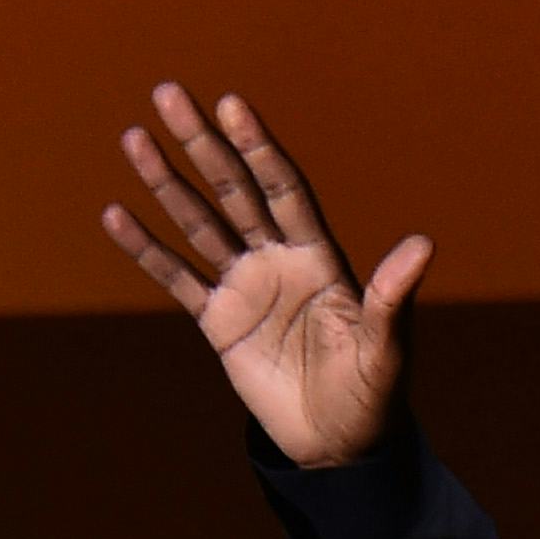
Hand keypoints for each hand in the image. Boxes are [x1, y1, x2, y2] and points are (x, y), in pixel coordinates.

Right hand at [100, 84, 432, 468]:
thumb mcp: (386, 349)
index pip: (284, 191)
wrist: (339, 444)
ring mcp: (246, 287)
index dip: (258, 149)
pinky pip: (176, 276)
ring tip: (133, 137)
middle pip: (235, 191)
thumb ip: (393, 297)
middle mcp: (279, 261)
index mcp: (321, 259)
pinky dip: (146, 248)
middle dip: (203, 144)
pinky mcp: (218, 321)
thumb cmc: (373, 396)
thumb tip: (424, 244)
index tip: (233, 106)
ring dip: (166, 182)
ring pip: (199, 223)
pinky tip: (116, 214)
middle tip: (169, 93)